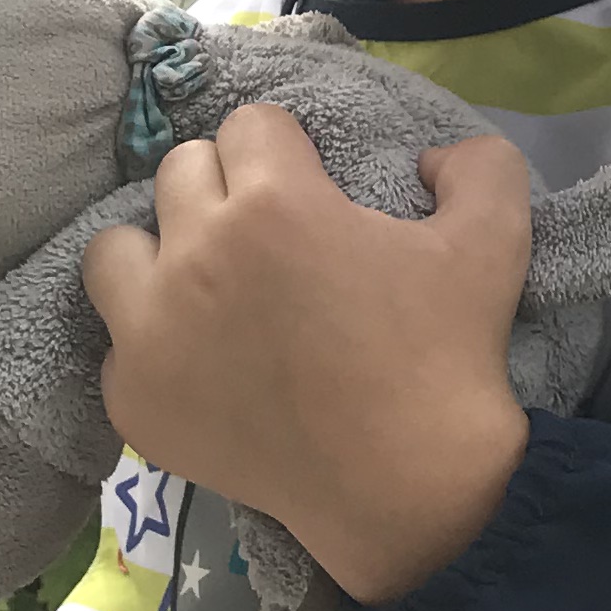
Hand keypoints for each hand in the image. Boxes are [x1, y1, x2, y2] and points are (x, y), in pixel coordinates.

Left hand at [83, 108, 531, 600]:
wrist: (407, 485)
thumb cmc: (447, 356)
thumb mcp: (494, 241)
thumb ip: (476, 165)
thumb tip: (427, 157)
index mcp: (273, 202)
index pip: (249, 125)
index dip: (291, 152)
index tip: (315, 190)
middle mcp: (193, 254)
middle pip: (179, 171)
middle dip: (227, 189)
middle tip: (273, 239)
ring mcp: (149, 331)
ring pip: (115, 248)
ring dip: (160, 253)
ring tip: (209, 289)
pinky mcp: (132, 397)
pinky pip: (116, 340)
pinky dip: (155, 344)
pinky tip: (209, 367)